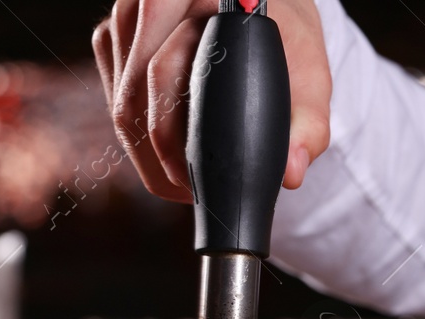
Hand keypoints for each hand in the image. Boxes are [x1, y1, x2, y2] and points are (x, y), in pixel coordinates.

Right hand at [92, 0, 331, 202]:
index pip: (163, 72)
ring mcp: (127, 21)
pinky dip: (139, 141)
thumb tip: (292, 172)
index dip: (174, 141)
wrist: (264, 13)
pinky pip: (115, 102)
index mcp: (196, 0)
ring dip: (146, 156)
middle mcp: (154, 4)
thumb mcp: (309, 78)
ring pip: (120, 104)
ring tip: (188, 183)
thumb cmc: (287, 43)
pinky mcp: (115, 41)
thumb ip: (308, 125)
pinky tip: (172, 160)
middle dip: (158, 159)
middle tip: (193, 194)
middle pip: (133, 96)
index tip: (197, 182)